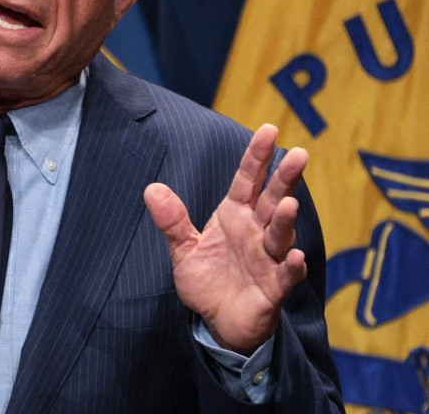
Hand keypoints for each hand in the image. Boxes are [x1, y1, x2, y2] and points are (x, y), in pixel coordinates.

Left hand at [143, 124, 307, 353]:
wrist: (219, 321)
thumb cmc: (207, 279)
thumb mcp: (184, 248)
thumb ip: (172, 220)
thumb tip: (151, 188)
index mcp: (235, 215)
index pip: (247, 180)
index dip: (257, 157)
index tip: (268, 130)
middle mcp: (256, 231)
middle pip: (272, 199)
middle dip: (284, 178)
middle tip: (299, 153)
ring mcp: (268, 258)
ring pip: (280, 234)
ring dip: (286, 220)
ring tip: (289, 203)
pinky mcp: (274, 287)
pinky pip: (286, 275)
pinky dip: (291, 267)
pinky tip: (296, 257)